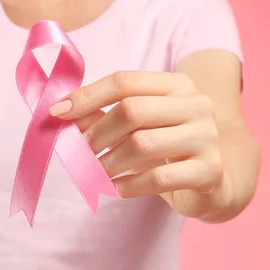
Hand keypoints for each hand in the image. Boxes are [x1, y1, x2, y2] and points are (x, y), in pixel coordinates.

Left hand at [49, 71, 227, 216]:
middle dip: (97, 133)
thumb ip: (102, 116)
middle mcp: (196, 104)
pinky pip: (159, 177)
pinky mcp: (209, 170)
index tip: (57, 113)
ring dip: (109, 162)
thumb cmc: (164, 147)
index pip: (124, 81)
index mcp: (176, 85)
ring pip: (142, 144)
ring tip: (95, 172)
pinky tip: (115, 188)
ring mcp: (206, 136)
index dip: (87, 96)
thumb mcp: (136, 127)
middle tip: (79, 153)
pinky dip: (129, 185)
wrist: (212, 181)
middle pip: (132, 110)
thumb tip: (60, 113)